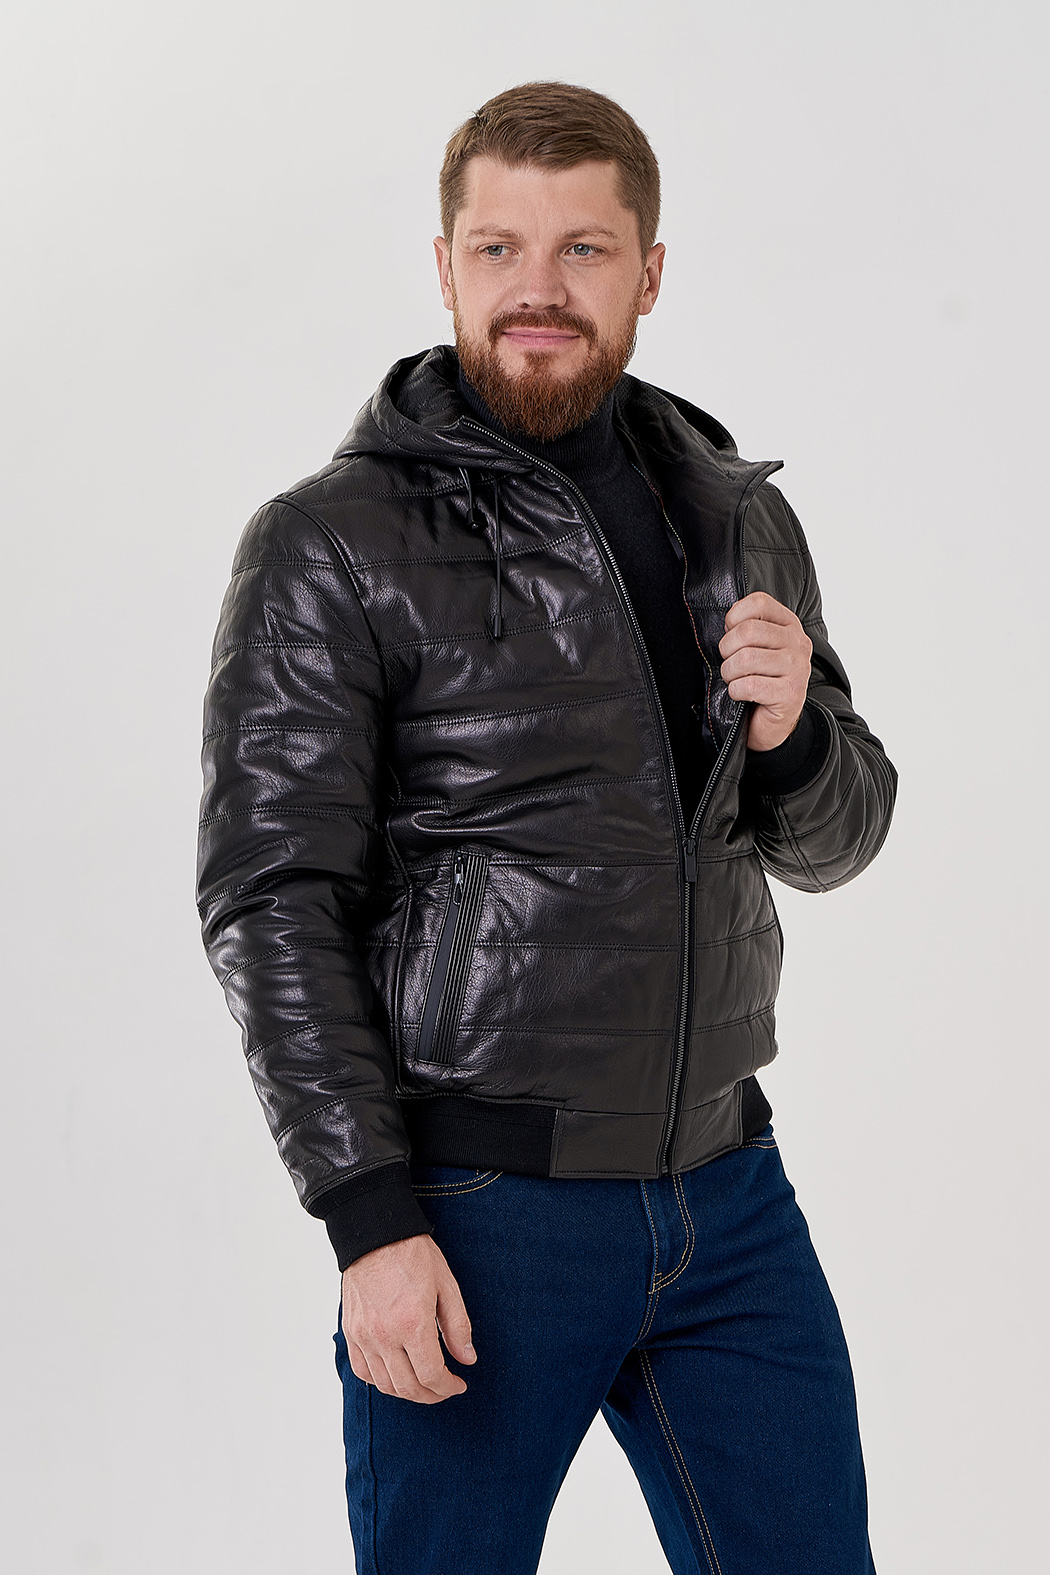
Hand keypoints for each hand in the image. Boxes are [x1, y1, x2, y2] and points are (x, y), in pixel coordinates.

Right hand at [341, 1233, 475, 1404]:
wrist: (375, 1234)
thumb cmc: (413, 1255)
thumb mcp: (446, 1286)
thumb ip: (458, 1326)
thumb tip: (468, 1359)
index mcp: (412, 1323)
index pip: (431, 1376)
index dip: (448, 1387)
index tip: (458, 1384)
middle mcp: (385, 1335)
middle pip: (408, 1387)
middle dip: (431, 1395)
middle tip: (444, 1389)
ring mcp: (364, 1335)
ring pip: (384, 1385)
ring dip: (407, 1392)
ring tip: (423, 1384)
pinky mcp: (351, 1331)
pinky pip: (362, 1370)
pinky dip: (380, 1381)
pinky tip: (395, 1374)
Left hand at [719, 591, 812, 752]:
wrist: (774, 721)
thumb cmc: (760, 680)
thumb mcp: (756, 647)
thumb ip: (746, 628)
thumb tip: (726, 623)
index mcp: (789, 625)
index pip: (758, 602)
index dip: (734, 618)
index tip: (732, 635)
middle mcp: (798, 643)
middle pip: (748, 630)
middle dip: (727, 649)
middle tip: (730, 662)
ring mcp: (798, 668)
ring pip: (746, 659)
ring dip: (730, 673)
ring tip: (736, 679)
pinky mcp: (791, 693)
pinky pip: (749, 685)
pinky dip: (736, 691)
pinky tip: (742, 694)